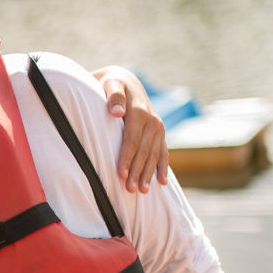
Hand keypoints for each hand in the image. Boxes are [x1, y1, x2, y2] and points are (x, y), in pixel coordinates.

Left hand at [94, 66, 168, 191]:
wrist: (126, 80)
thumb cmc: (111, 84)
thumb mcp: (110, 84)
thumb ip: (113, 96)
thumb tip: (117, 112)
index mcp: (139, 111)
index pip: (132, 140)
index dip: (127, 158)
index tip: (121, 175)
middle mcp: (152, 121)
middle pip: (143, 151)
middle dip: (137, 172)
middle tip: (130, 190)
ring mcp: (158, 127)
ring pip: (153, 155)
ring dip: (148, 174)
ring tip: (142, 192)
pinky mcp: (159, 132)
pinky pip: (163, 152)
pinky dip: (162, 167)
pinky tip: (161, 183)